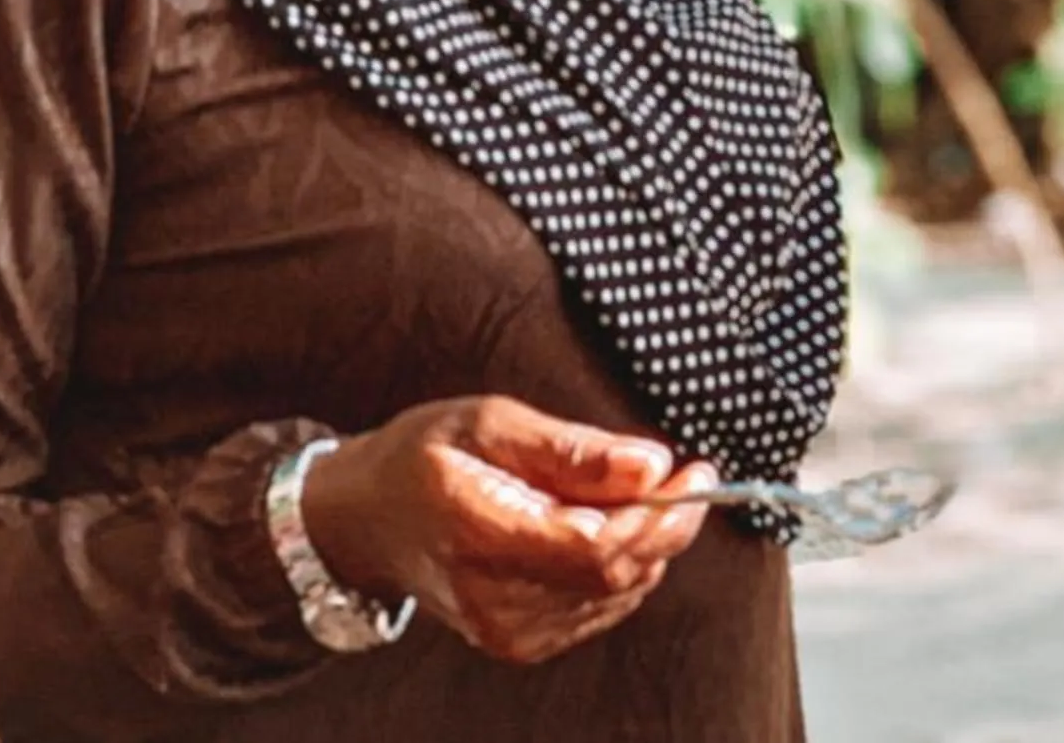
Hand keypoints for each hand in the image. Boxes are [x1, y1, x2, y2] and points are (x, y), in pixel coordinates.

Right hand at [300, 396, 718, 664]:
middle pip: (614, 573)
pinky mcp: (519, 642)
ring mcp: (505, 629)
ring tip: (642, 495)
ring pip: (617, 592)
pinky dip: (623, 567)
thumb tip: (651, 465)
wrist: (369, 519)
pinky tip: (609, 530)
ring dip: (648, 544)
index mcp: (477, 532)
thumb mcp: (490, 422)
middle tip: (689, 477)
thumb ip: (572, 449)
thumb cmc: (426, 457)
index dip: (658, 512)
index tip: (693, 470)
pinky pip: (601, 607)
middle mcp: (491, 597)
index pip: (594, 546)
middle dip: (667, 524)